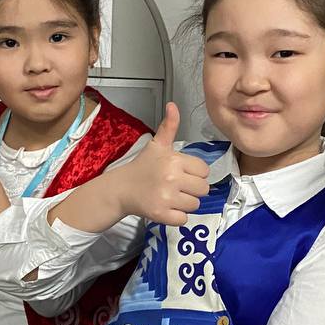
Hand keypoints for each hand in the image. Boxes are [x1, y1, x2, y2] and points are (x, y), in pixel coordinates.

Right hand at [111, 103, 210, 225]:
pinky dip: (177, 216)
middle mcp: (172, 179)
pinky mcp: (161, 215)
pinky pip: (183, 219)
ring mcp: (166, 198)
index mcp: (174, 160)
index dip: (195, 173)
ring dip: (185, 203)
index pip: (204, 171)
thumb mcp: (157, 145)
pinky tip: (167, 208)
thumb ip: (169, 126)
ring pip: (195, 205)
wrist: (121, 188)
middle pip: (203, 189)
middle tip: (177, 186)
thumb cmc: (143, 166)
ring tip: (171, 196)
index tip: (182, 173)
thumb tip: (173, 104)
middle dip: (193, 189)